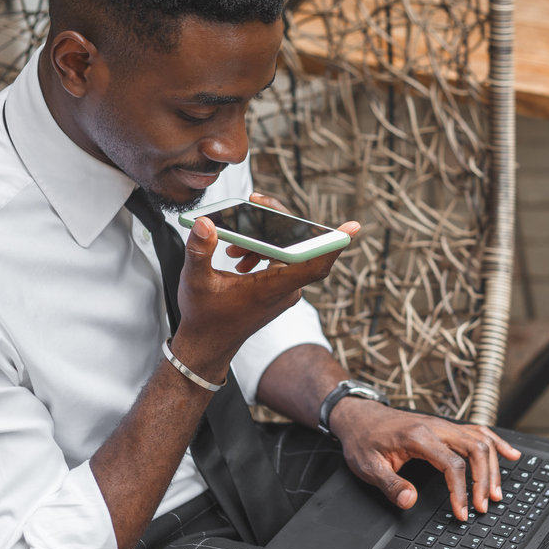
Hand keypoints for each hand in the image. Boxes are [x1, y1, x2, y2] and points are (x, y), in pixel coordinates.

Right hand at [173, 206, 359, 380]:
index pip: (313, 264)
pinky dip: (263, 252)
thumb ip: (199, 250)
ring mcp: (284, 292)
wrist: (207, 345)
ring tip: (235, 243)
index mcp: (271, 289)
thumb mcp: (195, 281)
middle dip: (278, 222)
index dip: (333, 244)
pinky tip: (239, 256)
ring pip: (287, 253)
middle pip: (298, 248)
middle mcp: (285, 291)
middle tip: (257, 203)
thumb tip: (205, 223)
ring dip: (264, 240)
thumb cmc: (204, 318)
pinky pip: (281, 263)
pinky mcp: (279, 292)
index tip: (352, 228)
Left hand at [331, 400, 522, 520]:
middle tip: (483, 506)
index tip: (461, 512)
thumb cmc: (363, 440)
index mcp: (418, 436)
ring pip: (480, 440)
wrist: (358, 416)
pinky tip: (510, 455)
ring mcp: (443, 424)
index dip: (461, 491)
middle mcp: (436, 426)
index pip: (453, 464)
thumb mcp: (368, 467)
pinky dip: (496, 443)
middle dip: (484, 480)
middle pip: (475, 450)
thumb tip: (409, 501)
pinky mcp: (445, 427)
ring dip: (493, 467)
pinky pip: (477, 431)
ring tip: (497, 493)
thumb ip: (390, 485)